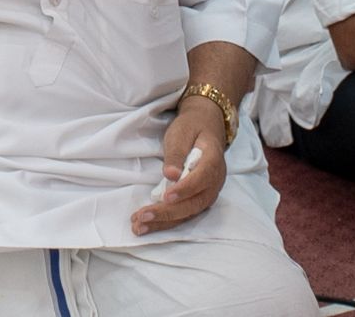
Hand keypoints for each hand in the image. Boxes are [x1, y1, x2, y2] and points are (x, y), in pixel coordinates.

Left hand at [132, 98, 227, 235]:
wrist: (205, 127)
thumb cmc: (192, 128)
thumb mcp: (181, 132)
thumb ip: (176, 152)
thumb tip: (170, 174)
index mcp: (213, 160)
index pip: (202, 179)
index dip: (185, 189)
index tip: (166, 196)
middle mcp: (215, 181)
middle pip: (194, 202)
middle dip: (168, 213)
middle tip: (143, 217)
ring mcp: (209, 193)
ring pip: (189, 213)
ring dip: (164, 222)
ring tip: (139, 227)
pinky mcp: (199, 199)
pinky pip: (185, 214)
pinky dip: (166, 221)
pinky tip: (147, 225)